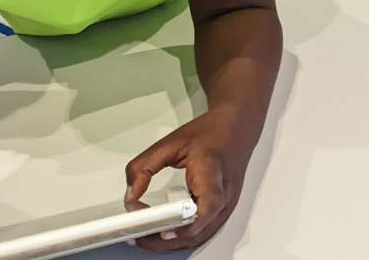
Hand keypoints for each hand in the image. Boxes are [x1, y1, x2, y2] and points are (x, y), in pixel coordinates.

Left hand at [125, 110, 249, 251]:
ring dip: (174, 242)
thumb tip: (130, 195)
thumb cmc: (211, 133)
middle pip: (200, 230)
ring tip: (147, 238)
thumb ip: (144, 167)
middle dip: (167, 240)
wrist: (238, 126)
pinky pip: (204, 231)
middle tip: (140, 238)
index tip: (165, 230)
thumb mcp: (170, 143)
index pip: (208, 205)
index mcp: (213, 171)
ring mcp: (227, 203)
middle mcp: (225, 192)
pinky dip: (184, 237)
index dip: (188, 223)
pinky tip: (166, 234)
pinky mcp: (224, 208)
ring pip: (202, 236)